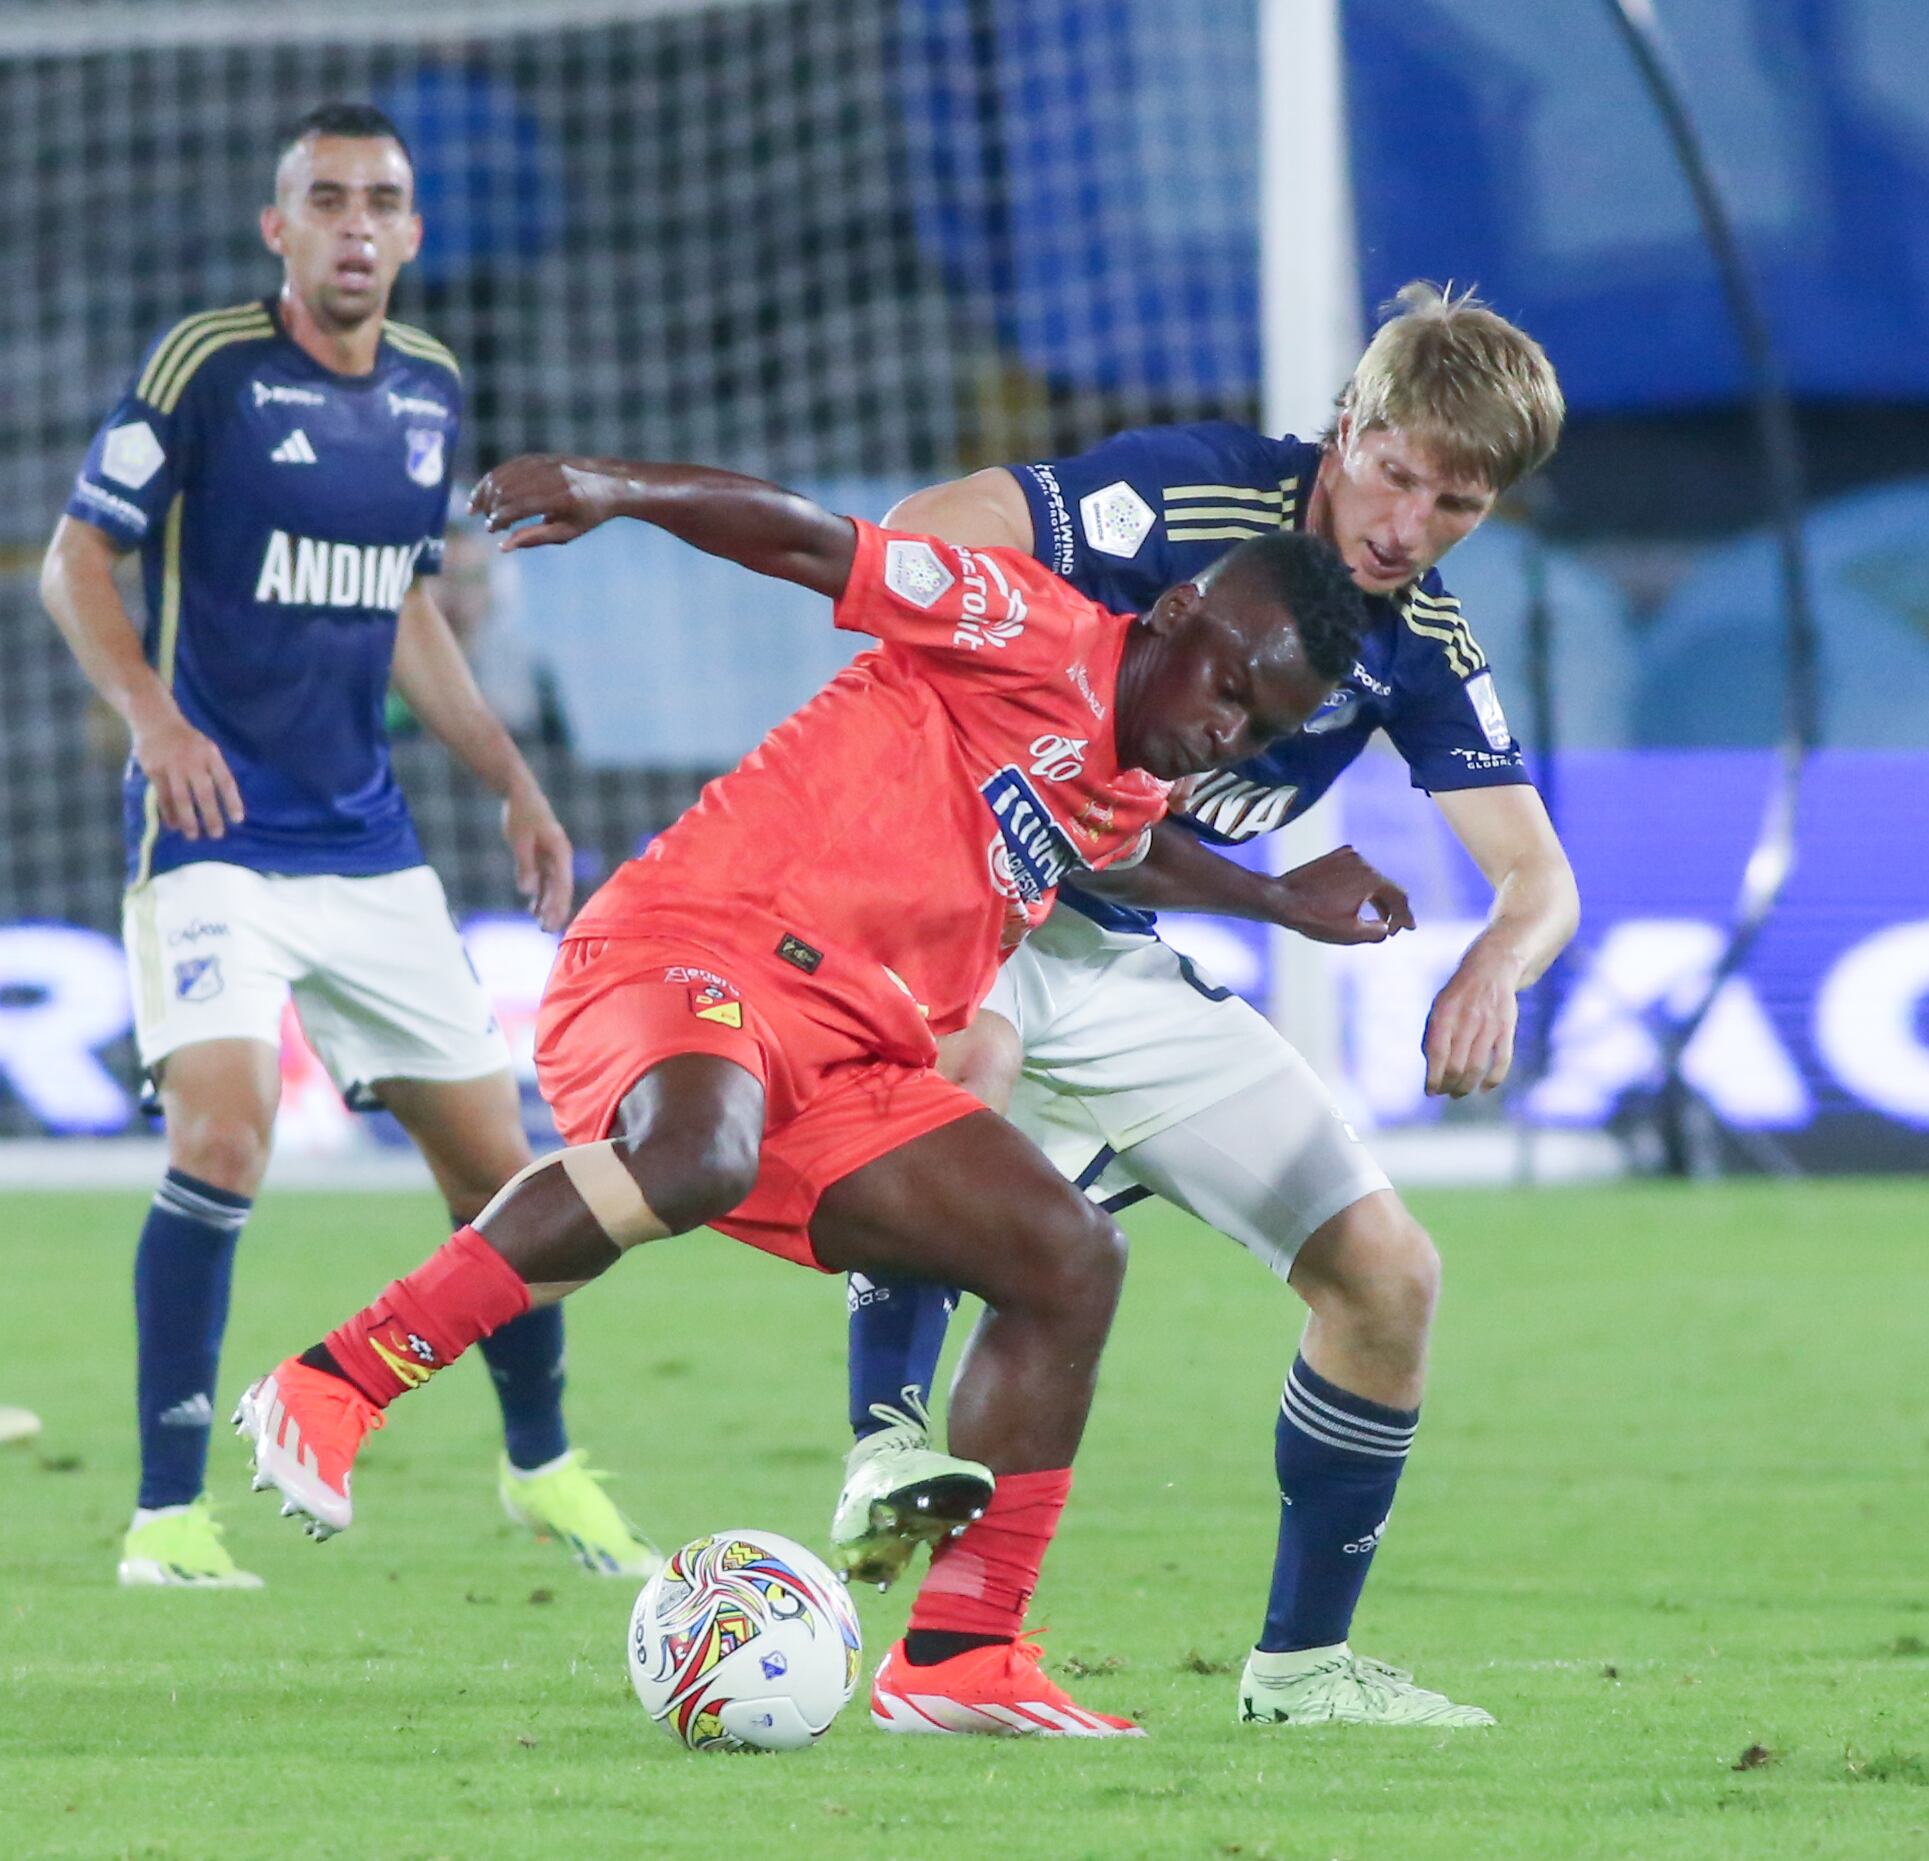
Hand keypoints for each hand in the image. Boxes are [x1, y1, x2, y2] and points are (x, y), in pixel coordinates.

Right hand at [130, 702, 243, 840]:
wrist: (155, 719)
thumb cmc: (186, 739)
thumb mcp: (206, 747)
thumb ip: (214, 769)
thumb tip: (227, 799)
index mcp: (210, 754)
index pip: (225, 781)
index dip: (232, 801)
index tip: (238, 820)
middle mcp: (193, 760)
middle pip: (204, 793)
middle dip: (211, 816)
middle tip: (217, 835)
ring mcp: (172, 766)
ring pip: (181, 798)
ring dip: (188, 819)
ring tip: (193, 836)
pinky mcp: (154, 770)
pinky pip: (162, 796)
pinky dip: (168, 812)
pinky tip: (173, 825)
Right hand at [471, 456, 622, 550]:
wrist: (609, 483)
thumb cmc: (588, 514)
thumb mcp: (567, 532)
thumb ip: (534, 538)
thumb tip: (502, 547)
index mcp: (561, 498)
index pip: (519, 507)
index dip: (499, 518)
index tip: (491, 530)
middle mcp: (551, 477)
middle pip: (507, 489)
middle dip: (490, 507)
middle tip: (486, 523)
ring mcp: (545, 463)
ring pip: (505, 474)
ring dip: (486, 491)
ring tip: (476, 509)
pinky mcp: (541, 457)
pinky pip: (510, 465)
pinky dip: (494, 478)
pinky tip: (486, 491)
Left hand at [502, 781, 573, 931]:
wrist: (519, 793)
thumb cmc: (521, 813)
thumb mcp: (520, 839)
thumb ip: (524, 865)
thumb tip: (526, 891)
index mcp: (560, 852)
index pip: (562, 884)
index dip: (558, 904)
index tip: (551, 921)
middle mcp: (560, 857)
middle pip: (560, 889)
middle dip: (555, 910)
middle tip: (546, 931)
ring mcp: (551, 857)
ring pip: (552, 887)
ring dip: (547, 906)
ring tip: (542, 927)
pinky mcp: (541, 856)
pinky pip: (543, 880)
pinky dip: (539, 895)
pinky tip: (532, 909)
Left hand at [1264, 846, 1414, 944]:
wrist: (1280, 899)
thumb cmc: (1314, 918)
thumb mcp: (1351, 933)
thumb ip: (1378, 932)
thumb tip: (1387, 928)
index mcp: (1371, 878)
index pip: (1398, 896)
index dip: (1405, 915)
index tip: (1408, 929)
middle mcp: (1362, 861)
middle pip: (1385, 887)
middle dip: (1391, 908)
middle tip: (1394, 927)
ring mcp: (1346, 856)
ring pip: (1370, 879)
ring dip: (1376, 898)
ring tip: (1378, 918)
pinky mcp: (1333, 857)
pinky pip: (1355, 872)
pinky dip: (1361, 887)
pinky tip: (1359, 901)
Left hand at [1422, 947, 1517, 1096]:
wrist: (1491, 969)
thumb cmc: (1459, 996)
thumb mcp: (1438, 1008)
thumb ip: (1433, 1035)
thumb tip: (1431, 1068)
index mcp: (1444, 1014)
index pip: (1437, 1053)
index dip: (1433, 1077)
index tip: (1430, 1092)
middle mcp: (1466, 1020)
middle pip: (1456, 1065)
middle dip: (1448, 1085)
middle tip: (1445, 1093)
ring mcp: (1489, 1025)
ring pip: (1477, 1067)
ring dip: (1467, 1087)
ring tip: (1459, 1093)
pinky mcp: (1507, 1028)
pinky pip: (1502, 1060)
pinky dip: (1493, 1079)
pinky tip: (1484, 1089)